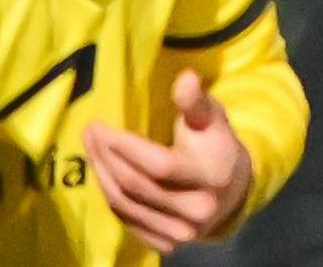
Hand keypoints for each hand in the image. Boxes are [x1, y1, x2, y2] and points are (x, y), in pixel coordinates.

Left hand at [83, 70, 251, 253]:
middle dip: (106, 156)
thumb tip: (187, 77)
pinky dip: (110, 195)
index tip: (101, 126)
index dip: (125, 146)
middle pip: (136, 185)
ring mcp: (181, 232)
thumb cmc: (216, 146)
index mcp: (211, 176)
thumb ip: (196, 101)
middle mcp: (196, 210)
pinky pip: (126, 219)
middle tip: (89, 131)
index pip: (159, 164)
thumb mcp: (213, 119)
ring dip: (102, 174)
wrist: (232, 193)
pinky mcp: (165, 244)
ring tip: (90, 148)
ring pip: (125, 204)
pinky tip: (103, 173)